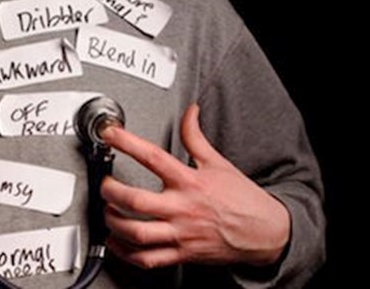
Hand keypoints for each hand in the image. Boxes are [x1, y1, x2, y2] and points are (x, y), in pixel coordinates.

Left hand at [99, 104, 290, 268]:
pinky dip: (125, 252)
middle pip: (136, 201)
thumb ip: (196, 137)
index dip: (127, 142)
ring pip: (137, 233)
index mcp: (190, 182)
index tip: (110, 134)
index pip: (153, 157)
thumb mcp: (218, 163)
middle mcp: (183, 208)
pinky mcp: (182, 254)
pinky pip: (147, 258)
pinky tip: (117, 241)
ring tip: (107, 212)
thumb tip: (190, 112)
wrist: (265, 233)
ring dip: (114, 222)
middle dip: (111, 191)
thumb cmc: (242, 199)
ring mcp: (181, 234)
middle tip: (104, 184)